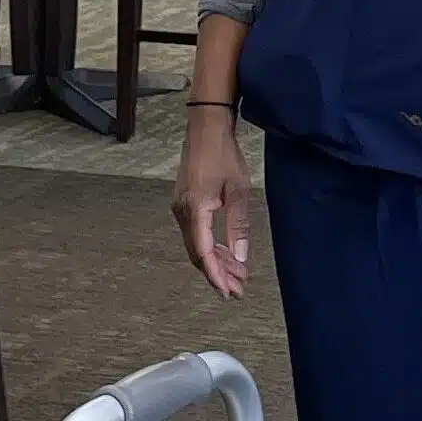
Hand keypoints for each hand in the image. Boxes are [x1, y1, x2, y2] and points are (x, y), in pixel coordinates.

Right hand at [172, 108, 252, 298]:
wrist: (206, 128)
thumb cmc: (223, 154)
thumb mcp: (238, 190)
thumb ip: (238, 226)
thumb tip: (240, 257)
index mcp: (194, 210)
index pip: (203, 253)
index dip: (215, 275)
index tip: (228, 292)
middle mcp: (182, 212)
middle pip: (198, 254)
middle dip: (217, 274)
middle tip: (237, 290)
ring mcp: (181, 208)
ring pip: (197, 245)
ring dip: (216, 261)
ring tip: (237, 275)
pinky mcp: (185, 204)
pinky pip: (196, 234)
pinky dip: (211, 247)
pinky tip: (226, 253)